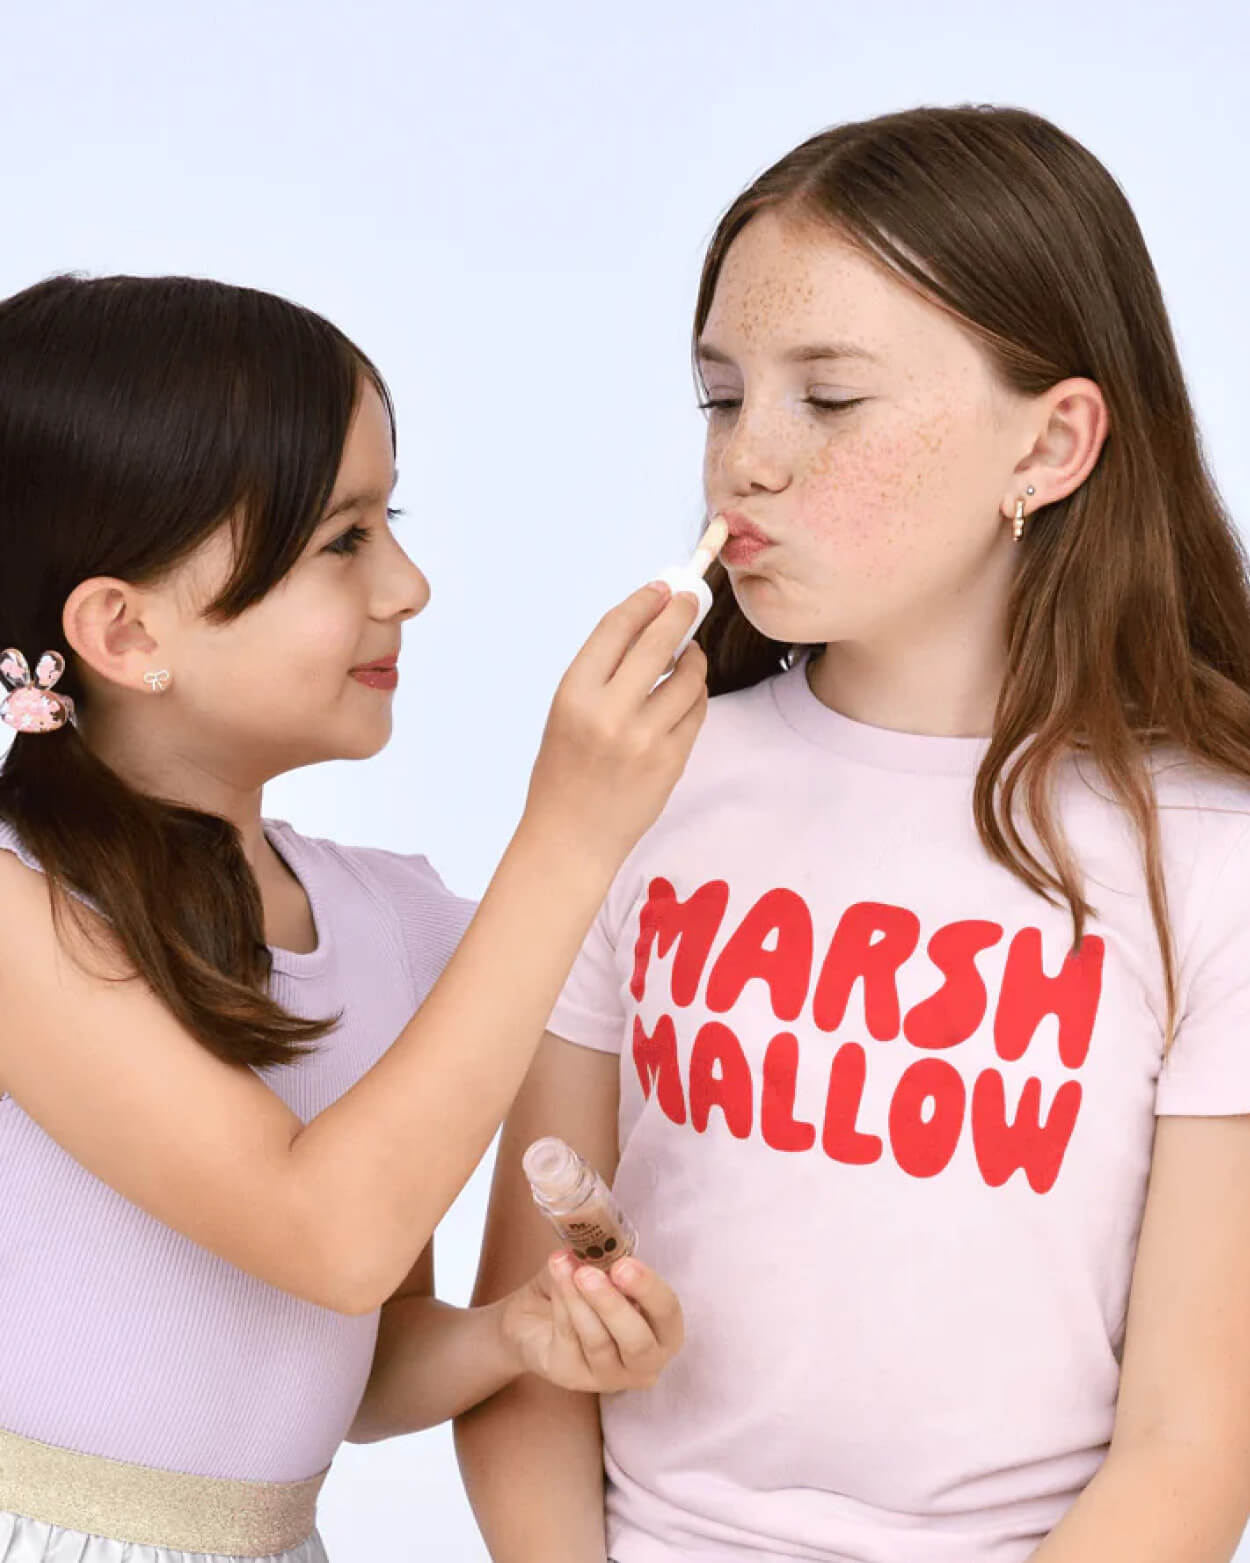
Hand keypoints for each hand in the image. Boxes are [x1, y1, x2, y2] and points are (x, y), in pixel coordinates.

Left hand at [499, 1249, 684, 1393]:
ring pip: (599, 1342)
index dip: (649, 1289)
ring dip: (579, 1300)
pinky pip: (569, 1341)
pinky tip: (556, 1278)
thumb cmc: (583, 1291)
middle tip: (588, 1273)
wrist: (534, 1316)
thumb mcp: (602, 1270)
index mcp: (662, 1332)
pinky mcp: (572, 1377)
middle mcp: (643, 1363)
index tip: (624, 1264)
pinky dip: (562, 1305)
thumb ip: (607, 1262)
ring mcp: (608, 1376)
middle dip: (612, 1304)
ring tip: (564, 1266)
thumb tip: (596, 1246)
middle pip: (638, 1342)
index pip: (668, 1313)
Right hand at [523, 583, 708, 864]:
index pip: (616, 629)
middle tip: (692, 600)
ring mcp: (645, 739)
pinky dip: (695, 697)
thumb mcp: (567, 712)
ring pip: (688, 678)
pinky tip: (684, 696)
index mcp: (574, 695)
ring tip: (687, 658)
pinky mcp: (671, 761)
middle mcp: (610, 714)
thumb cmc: (564, 771)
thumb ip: (603, 672)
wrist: (571, 838)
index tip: (662, 588)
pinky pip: (696, 712)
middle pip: (658, 643)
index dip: (643, 601)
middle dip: (680, 613)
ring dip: (693, 660)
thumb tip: (649, 623)